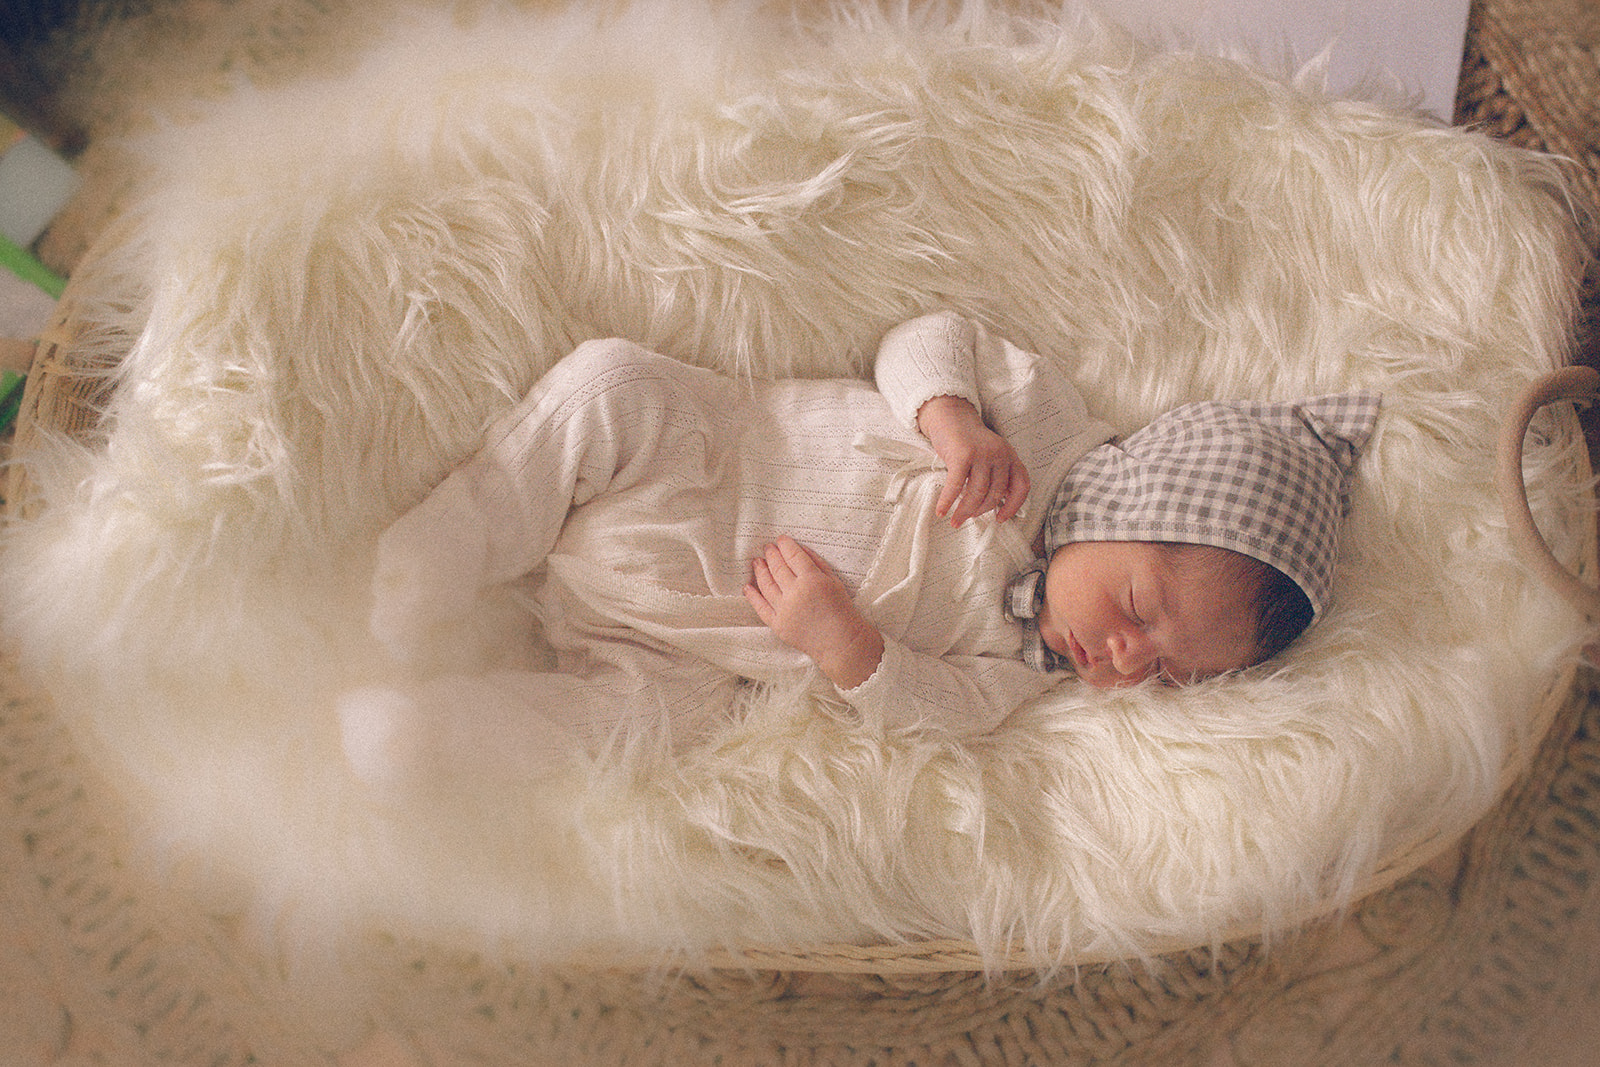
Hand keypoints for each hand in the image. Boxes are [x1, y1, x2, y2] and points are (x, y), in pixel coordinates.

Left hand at [744, 536, 884, 689]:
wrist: (841, 642)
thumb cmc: (842, 610)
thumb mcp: (834, 581)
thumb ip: (816, 563)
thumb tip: (799, 549)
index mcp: (811, 580)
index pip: (793, 556)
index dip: (785, 545)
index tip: (781, 540)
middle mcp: (795, 593)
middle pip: (777, 568)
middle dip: (771, 555)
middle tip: (767, 548)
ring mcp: (784, 610)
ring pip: (766, 585)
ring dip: (760, 571)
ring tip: (757, 562)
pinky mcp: (778, 625)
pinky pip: (760, 608)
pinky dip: (752, 596)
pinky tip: (747, 586)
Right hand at [915, 395, 1029, 525]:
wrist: (950, 416)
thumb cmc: (968, 441)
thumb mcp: (991, 455)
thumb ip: (997, 475)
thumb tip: (995, 506)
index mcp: (1010, 456)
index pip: (1022, 486)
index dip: (1013, 506)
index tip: (1001, 518)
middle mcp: (1000, 454)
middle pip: (996, 493)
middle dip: (981, 511)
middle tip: (969, 517)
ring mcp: (982, 454)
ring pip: (977, 493)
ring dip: (965, 511)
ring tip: (956, 520)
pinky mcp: (962, 455)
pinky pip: (956, 486)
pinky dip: (947, 501)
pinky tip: (942, 511)